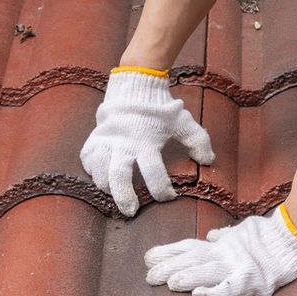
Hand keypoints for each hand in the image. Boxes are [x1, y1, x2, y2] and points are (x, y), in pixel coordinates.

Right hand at [79, 68, 214, 215]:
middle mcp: (124, 142)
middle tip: (130, 211)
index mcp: (147, 140)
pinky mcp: (95, 136)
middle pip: (119, 175)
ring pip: (99, 169)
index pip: (153, 170)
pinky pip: (87, 157)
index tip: (169, 196)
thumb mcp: (182, 121)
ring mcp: (107, 139)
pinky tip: (99, 176)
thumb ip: (198, 140)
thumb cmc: (160, 107)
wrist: (135, 84)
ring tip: (113, 194)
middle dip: (124, 196)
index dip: (162, 188)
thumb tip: (208, 161)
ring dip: (105, 185)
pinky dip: (91, 169)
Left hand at [144, 206, 296, 295]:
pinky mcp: (252, 281)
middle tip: (147, 275)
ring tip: (166, 283)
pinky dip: (214, 292)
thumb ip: (227, 236)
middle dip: (169, 267)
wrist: (295, 239)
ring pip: (206, 272)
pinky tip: (198, 295)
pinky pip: (230, 289)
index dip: (169, 252)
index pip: (190, 247)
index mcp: (223, 245)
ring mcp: (238, 267)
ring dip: (186, 277)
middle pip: (192, 260)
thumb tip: (212, 236)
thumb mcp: (245, 232)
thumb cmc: (271, 236)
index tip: (148, 257)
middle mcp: (226, 255)